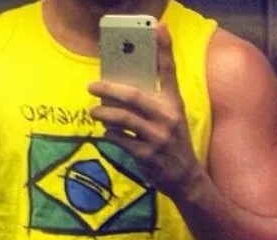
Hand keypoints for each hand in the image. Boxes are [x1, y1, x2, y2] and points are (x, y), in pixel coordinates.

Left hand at [89, 23, 201, 198]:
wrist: (185, 177)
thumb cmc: (172, 142)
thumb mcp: (171, 117)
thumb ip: (152, 100)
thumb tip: (118, 87)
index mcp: (174, 102)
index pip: (169, 70)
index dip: (164, 47)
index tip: (157, 26)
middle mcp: (169, 116)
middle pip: (134, 95)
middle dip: (109, 88)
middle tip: (91, 85)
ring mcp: (158, 136)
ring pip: (124, 119)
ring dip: (104, 113)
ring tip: (93, 111)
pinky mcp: (148, 154)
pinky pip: (121, 140)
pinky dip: (110, 134)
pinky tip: (106, 132)